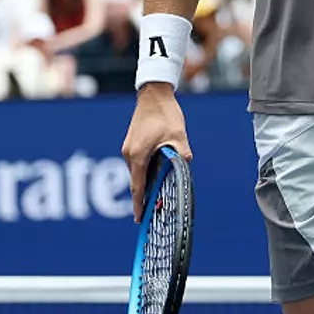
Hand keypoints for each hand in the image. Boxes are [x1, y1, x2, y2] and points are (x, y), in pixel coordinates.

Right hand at [121, 84, 191, 221]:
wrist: (153, 94)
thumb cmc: (166, 114)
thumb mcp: (178, 135)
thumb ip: (181, 153)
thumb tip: (185, 165)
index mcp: (138, 155)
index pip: (138, 186)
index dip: (140, 204)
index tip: (139, 219)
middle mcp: (129, 153)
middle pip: (137, 181)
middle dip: (144, 197)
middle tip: (153, 212)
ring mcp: (128, 148)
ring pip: (137, 172)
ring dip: (146, 183)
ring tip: (157, 195)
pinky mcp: (131, 143)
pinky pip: (137, 163)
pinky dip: (145, 172)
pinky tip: (156, 175)